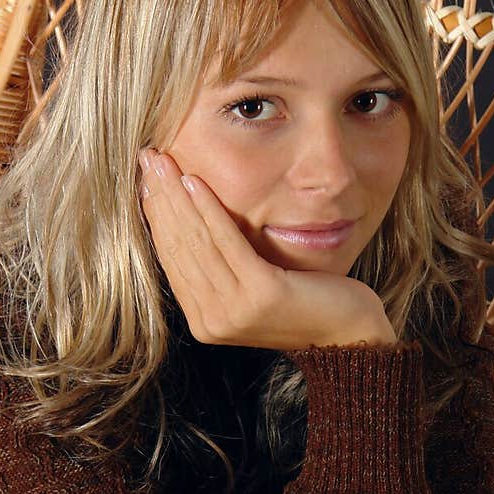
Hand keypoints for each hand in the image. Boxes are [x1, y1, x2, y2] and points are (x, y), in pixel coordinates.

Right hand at [138, 147, 395, 349]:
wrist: (348, 334)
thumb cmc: (305, 302)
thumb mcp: (254, 285)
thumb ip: (220, 267)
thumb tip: (188, 222)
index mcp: (203, 320)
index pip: (170, 258)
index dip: (155, 214)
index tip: (145, 178)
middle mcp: (211, 321)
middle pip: (177, 247)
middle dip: (159, 198)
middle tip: (146, 159)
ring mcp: (234, 311)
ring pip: (196, 242)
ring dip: (176, 197)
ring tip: (163, 162)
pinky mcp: (260, 295)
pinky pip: (227, 243)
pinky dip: (209, 210)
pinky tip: (196, 182)